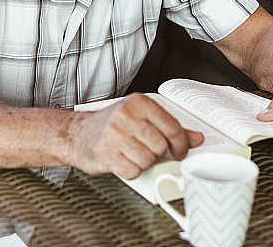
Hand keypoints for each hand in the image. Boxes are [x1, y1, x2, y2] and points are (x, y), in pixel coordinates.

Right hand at [67, 94, 203, 178]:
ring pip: (148, 160)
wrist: (76, 134)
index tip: (180, 151)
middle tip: (145, 149)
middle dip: (157, 153)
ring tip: (131, 153)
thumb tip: (196, 138)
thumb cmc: (110, 126)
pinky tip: (122, 160)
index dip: (181, 144)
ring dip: (142, 162)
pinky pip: (133, 171)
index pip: (173, 127)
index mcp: (138, 103)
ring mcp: (115, 135)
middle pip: (161, 145)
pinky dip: (130, 170)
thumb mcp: (140, 118)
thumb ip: (169, 127)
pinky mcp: (106, 154)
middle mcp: (126, 116)